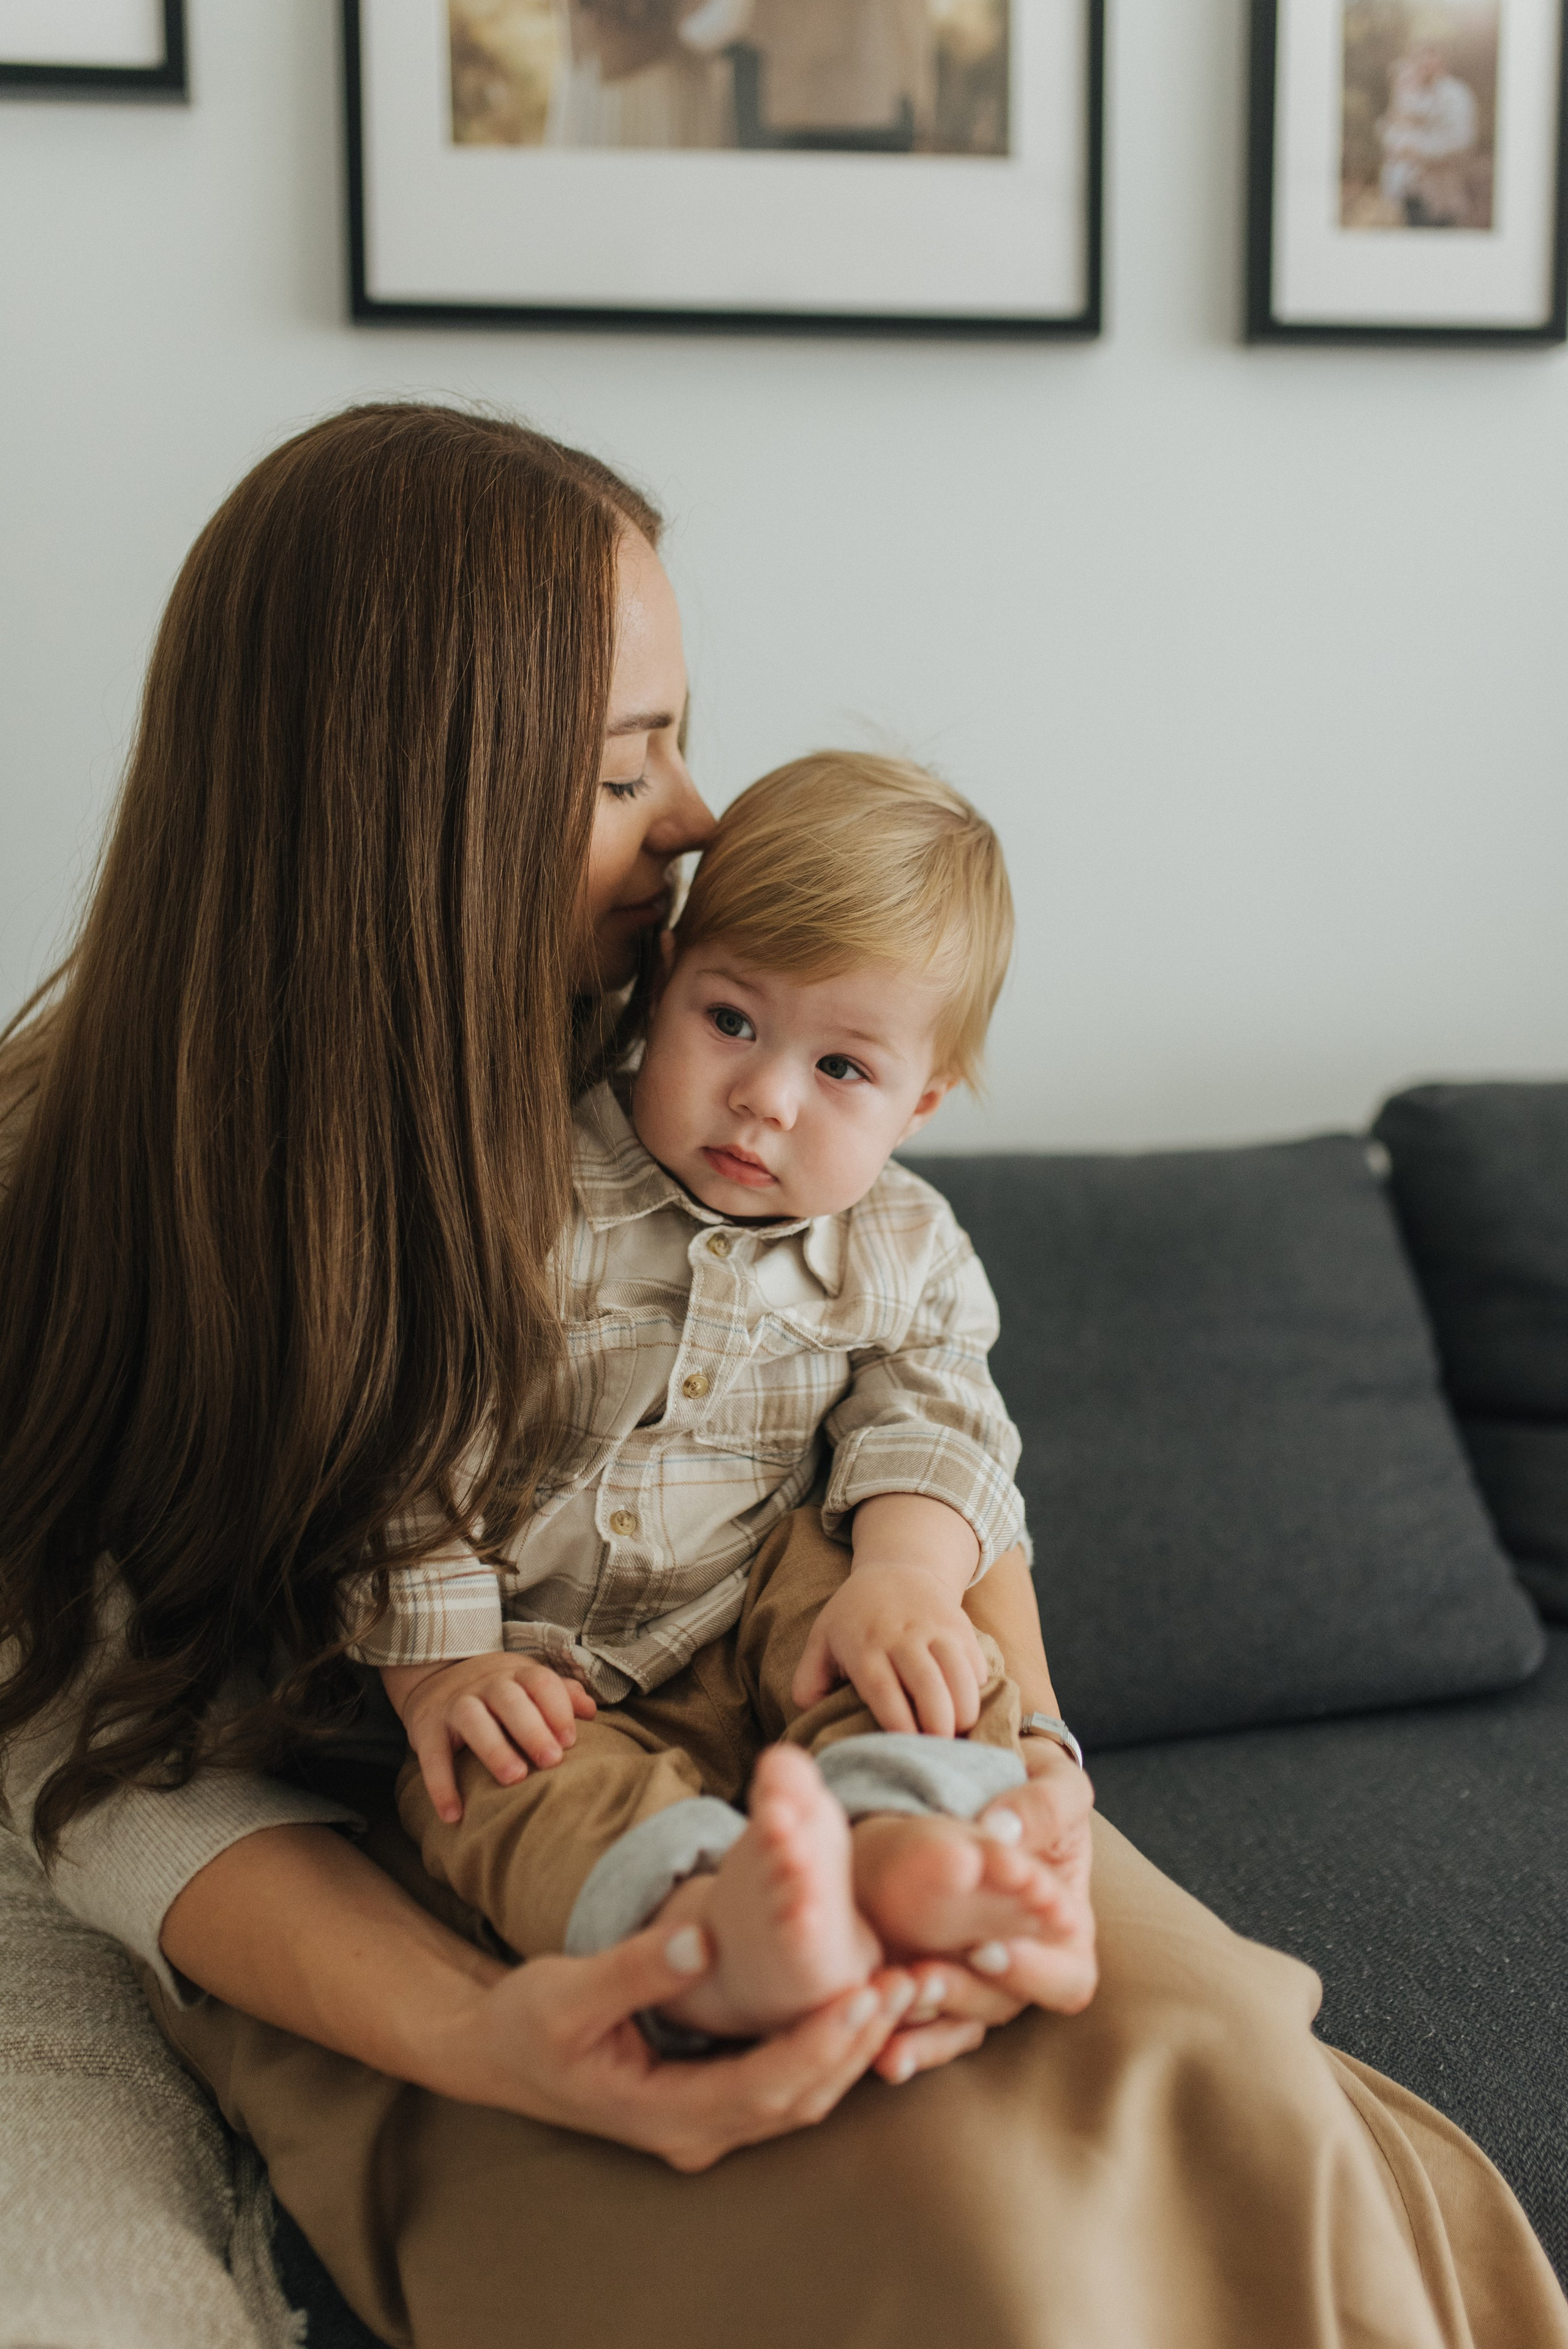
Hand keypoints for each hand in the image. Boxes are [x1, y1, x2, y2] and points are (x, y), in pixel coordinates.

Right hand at [383, 1655, 596, 1823]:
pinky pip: (431, 1755)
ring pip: (473, 1719)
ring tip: (514, 1779)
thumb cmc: (498, 1689)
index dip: (557, 1708)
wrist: (435, 1674)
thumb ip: (559, 1694)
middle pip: (510, 1699)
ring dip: (494, 1748)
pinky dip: (440, 1785)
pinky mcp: (426, 1727)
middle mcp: (486, 1684)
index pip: (540, 1682)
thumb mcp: (526, 1682)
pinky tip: (454, 1814)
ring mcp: (455, 1703)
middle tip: (552, 1760)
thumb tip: (591, 1710)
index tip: (571, 1740)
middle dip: (532, 1729)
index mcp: (516, 1673)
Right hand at [436, 1919, 920, 2171]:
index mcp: (662, 2113)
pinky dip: (825, 2047)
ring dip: (851, 2045)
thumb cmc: (525, 2023)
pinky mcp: (711, 2101)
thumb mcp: (566, 1990)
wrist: (495, 2054)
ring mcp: (704, 2124)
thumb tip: (702, 1938)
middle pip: (797, 2097)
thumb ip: (636, 1968)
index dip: (820, 2041)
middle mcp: (693, 2133)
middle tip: (911, 1982)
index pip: (764, 2085)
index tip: (866, 1992)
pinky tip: (857, 2002)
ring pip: (799, 2096)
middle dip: (856, 2042)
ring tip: (900, 1986)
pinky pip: (783, 2084)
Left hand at [792, 1562, 991, 1736]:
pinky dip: (976, 1686)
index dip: (897, 1721)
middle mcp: (900, 1636)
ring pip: (957, 1671)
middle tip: (940, 1747)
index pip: (882, 1688)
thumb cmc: (855, 1616)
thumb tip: (811, 1715)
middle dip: (937, 1721)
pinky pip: (975, 1660)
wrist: (897, 1567)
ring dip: (963, 1707)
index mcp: (864, 1646)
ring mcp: (934, 1628)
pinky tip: (967, 1704)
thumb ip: (809, 1679)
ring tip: (959, 1730)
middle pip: (925, 1682)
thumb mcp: (821, 1639)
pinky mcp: (959, 1626)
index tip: (907, 1745)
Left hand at [869, 1755, 1097, 2080]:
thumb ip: (1045, 1806)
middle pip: (999, 2007)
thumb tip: (1006, 1832)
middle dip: (960, 1996)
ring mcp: (971, 1975)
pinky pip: (915, 2017)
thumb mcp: (1054, 1784)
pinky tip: (872, 2042)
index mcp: (1064, 1933)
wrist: (985, 1779)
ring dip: (921, 2023)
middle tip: (922, 1978)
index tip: (986, 1948)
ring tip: (886, 2001)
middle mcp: (1019, 1967)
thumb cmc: (1035, 1791)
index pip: (1065, 1979)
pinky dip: (896, 2032)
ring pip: (954, 2022)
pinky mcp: (926, 1972)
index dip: (1031, 1974)